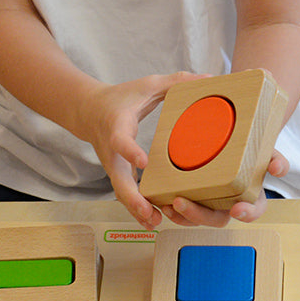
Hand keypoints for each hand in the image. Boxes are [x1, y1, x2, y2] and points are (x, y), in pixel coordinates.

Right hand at [77, 72, 207, 228]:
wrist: (90, 112)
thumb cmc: (122, 98)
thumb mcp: (147, 84)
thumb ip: (177, 82)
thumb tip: (210, 78)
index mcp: (117, 127)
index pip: (120, 141)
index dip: (130, 151)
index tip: (143, 162)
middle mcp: (112, 152)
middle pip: (118, 179)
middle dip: (133, 197)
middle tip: (148, 211)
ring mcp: (114, 167)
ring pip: (122, 193)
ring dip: (136, 209)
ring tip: (154, 222)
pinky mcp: (119, 175)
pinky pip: (127, 195)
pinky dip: (137, 209)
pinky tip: (152, 222)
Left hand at [160, 150, 289, 226]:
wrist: (234, 144)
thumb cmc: (250, 151)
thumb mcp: (265, 152)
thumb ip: (275, 159)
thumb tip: (279, 169)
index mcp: (250, 198)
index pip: (253, 212)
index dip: (247, 214)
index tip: (237, 209)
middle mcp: (229, 206)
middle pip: (216, 219)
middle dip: (198, 214)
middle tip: (182, 202)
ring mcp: (211, 204)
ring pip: (196, 218)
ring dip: (181, 216)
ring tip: (168, 203)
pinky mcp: (195, 200)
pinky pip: (183, 212)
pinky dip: (173, 210)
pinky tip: (162, 201)